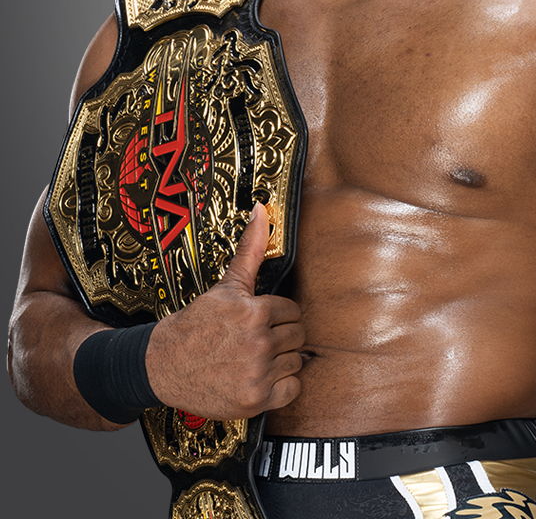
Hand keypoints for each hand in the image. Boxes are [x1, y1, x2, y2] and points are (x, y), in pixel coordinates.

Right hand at [145, 203, 304, 419]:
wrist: (164, 364)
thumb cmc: (198, 324)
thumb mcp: (226, 285)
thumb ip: (251, 248)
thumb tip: (262, 210)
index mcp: (255, 312)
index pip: (293, 312)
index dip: (279, 316)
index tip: (263, 321)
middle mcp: (258, 343)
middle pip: (298, 337)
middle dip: (282, 337)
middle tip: (259, 339)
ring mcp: (257, 373)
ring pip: (296, 362)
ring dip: (282, 361)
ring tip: (257, 357)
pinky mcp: (255, 399)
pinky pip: (292, 390)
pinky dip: (282, 386)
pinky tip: (262, 377)